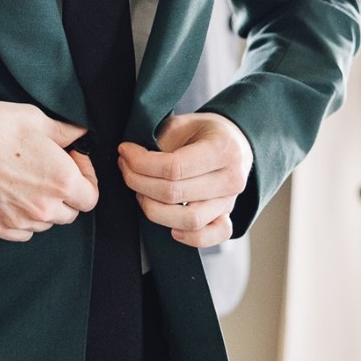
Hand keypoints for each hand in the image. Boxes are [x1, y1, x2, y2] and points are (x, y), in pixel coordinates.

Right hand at [0, 104, 96, 242]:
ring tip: (26, 182)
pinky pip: (22, 232)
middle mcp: (45, 208)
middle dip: (66, 195)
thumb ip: (65, 131)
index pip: (91, 197)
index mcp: (62, 181)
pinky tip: (11, 196)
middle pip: (70, 213)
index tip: (72, 163)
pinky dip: (22, 219)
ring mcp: (21, 221)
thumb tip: (80, 133)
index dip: (86, 179)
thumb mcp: (36, 119)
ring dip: (43, 208)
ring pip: (45, 224)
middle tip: (49, 172)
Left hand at [119, 111, 252, 247]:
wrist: (235, 141)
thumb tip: (131, 160)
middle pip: (174, 194)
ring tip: (141, 192)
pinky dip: (190, 238)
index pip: (173, 167)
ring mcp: (230, 201)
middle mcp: (231, 179)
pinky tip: (171, 228)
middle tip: (125, 167)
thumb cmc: (205, 131)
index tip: (125, 152)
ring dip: (154, 209)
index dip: (141, 163)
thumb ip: (160, 142)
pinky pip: (211, 236)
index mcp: (222, 149)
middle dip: (139, 182)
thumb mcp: (182, 123)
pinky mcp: (227, 216)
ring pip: (188, 220)